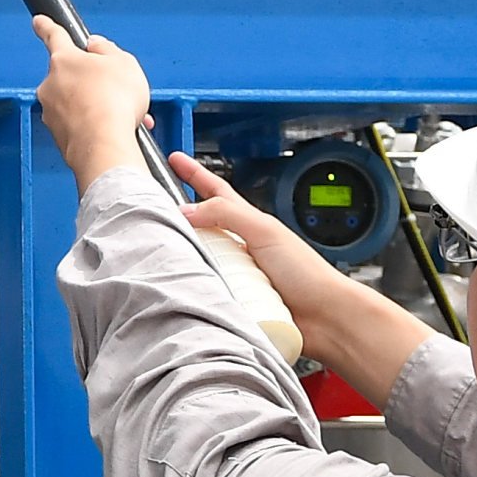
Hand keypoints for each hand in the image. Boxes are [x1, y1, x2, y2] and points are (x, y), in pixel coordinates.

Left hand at [32, 17, 151, 186]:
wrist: (104, 145)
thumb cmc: (113, 103)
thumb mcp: (124, 62)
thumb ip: (107, 49)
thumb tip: (96, 46)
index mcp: (64, 59)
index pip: (54, 36)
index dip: (46, 26)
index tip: (38, 21)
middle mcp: (51, 85)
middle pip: (70, 75)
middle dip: (91, 81)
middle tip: (114, 88)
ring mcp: (51, 112)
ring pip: (77, 102)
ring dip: (98, 106)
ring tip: (122, 114)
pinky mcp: (58, 135)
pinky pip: (78, 124)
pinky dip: (95, 125)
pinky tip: (114, 129)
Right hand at [170, 148, 439, 398]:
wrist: (324, 317)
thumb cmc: (307, 274)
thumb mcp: (265, 231)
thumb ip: (227, 215)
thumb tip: (187, 210)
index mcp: (250, 224)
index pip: (216, 192)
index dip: (195, 175)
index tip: (175, 159)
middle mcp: (240, 248)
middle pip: (200, 229)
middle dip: (178, 223)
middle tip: (152, 214)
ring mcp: (235, 276)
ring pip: (197, 262)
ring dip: (186, 262)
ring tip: (168, 258)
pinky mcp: (232, 302)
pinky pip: (203, 292)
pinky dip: (195, 291)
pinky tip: (187, 292)